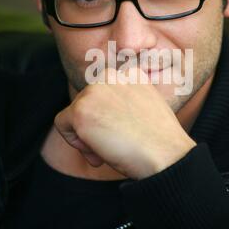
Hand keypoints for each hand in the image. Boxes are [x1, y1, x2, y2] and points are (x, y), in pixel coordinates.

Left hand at [55, 67, 196, 179]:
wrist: (167, 155)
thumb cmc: (160, 141)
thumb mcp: (146, 109)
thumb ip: (124, 102)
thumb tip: (101, 115)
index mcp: (130, 73)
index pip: (103, 93)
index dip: (109, 117)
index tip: (124, 133)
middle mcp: (111, 75)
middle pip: (86, 101)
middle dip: (96, 127)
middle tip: (114, 146)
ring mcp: (95, 91)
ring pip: (74, 113)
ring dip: (87, 137)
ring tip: (109, 151)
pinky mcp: (81, 109)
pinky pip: (62, 124)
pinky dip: (74, 143)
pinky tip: (98, 152)